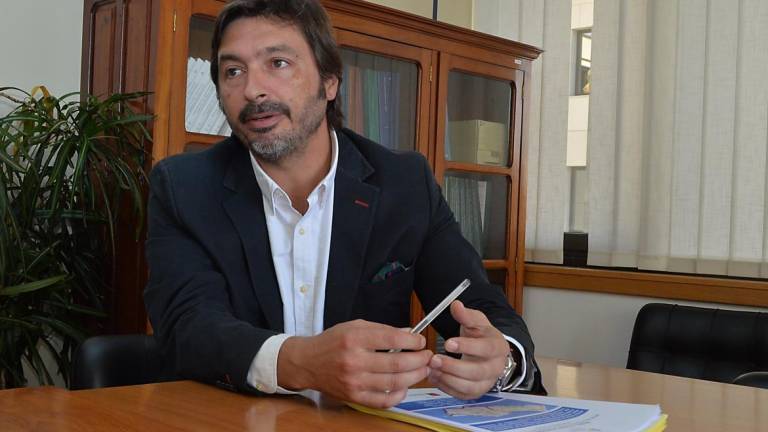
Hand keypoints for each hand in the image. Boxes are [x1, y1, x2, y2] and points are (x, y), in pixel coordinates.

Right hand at [277, 319, 431, 407]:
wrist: (307, 362)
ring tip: (422, 369)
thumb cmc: (331, 342)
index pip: (392, 338)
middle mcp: (354, 361)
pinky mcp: (354, 396)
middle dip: (419, 359)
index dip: (412, 340)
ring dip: (414, 376)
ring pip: (394, 382)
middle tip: (428, 356)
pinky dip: (399, 395)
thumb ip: (382, 330)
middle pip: (397, 363)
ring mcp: (354, 381)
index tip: (420, 340)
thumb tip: (408, 332)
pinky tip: (405, 386)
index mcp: (355, 338)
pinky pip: (383, 400)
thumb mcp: (354, 326)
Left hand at [428, 300, 510, 398]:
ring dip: (448, 378)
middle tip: (434, 359)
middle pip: (478, 372)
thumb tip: (456, 305)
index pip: (486, 348)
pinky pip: (461, 394)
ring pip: (469, 386)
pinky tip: (435, 376)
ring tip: (431, 368)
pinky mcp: (476, 392)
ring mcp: (487, 382)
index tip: (447, 343)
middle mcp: (496, 367)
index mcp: (498, 347)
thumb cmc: (481, 335)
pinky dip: (446, 387)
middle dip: (454, 366)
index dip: (467, 347)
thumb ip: (466, 315)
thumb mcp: (476, 321)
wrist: (487, 352)